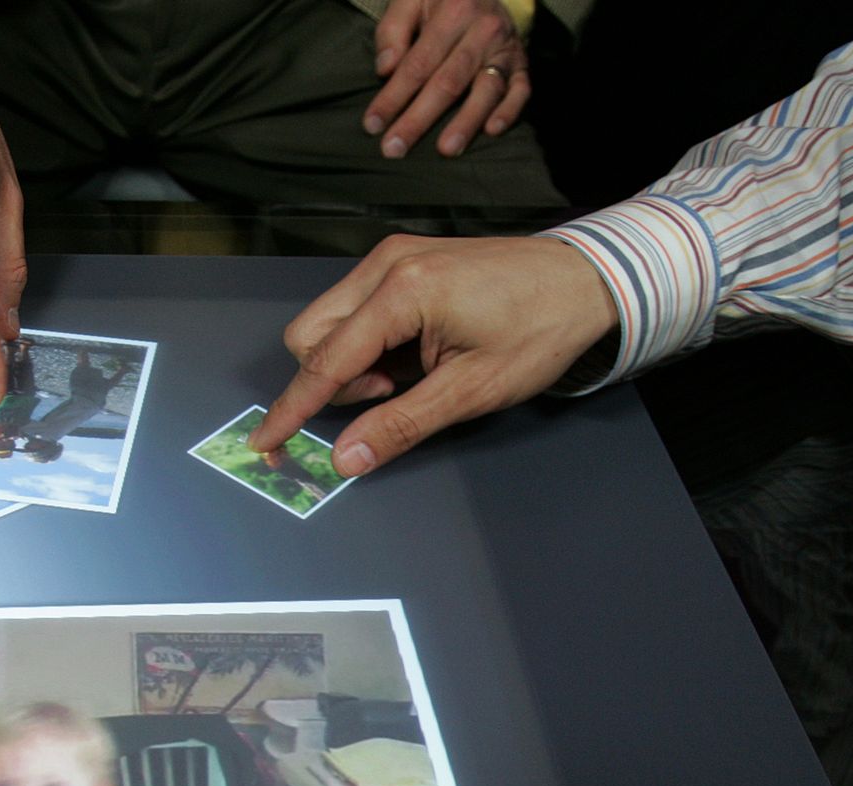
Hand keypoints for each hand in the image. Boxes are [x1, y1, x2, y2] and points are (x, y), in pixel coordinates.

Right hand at [249, 235, 617, 475]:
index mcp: (401, 292)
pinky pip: (354, 308)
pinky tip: (413, 352)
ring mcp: (391, 257)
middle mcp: (385, 264)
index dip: (292, 408)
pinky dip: (367, 341)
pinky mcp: (402, 260)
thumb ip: (400, 425)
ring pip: (327, 321)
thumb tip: (344, 460)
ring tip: (409, 373)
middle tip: (391, 394)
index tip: (263, 442)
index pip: (324, 360)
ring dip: (350, 361)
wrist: (588, 278)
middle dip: (333, 379)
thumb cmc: (539, 330)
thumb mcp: (471, 391)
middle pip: (310, 334)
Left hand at [364, 0, 529, 158]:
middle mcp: (484, 30)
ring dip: (466, 122)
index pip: (418, 63)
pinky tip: (492, 131)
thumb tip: (386, 69)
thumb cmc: (439, 2)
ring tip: (446, 150)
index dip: (394, 96)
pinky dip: (509, 111)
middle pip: (448, 82)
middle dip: (419, 119)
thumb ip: (393, 29)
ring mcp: (506, 49)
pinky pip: (521, 90)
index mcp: (454, 11)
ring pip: (487, 90)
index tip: (372, 125)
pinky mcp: (522, 64)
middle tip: (395, 149)